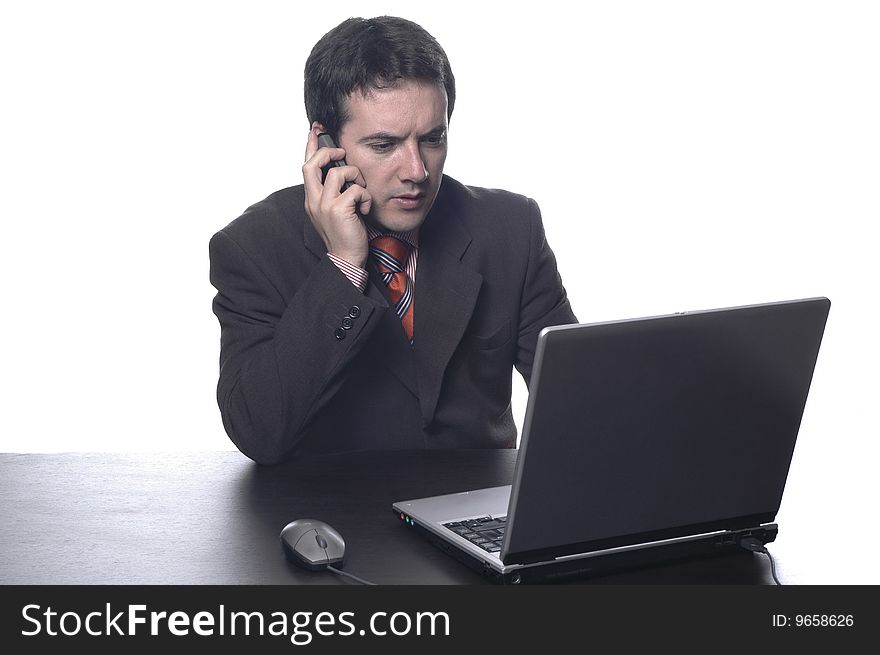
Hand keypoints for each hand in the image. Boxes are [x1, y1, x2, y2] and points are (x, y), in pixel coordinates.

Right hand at [302, 130, 372, 268]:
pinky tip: (365, 208)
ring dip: (355, 176)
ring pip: (337, 172)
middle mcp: (313, 200)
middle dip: (328, 151)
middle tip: (342, 152)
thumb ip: (335, 192)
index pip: (306, 166)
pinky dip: (365, 196)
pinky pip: (355, 189)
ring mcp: (323, 205)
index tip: (315, 129)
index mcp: (311, 199)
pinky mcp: (338, 209)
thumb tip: (343, 171)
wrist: (346, 259)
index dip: (310, 146)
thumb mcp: (336, 210)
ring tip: (361, 190)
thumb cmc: (346, 234)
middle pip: (312, 163)